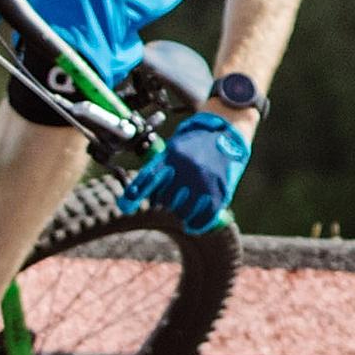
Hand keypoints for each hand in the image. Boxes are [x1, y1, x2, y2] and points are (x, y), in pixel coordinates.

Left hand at [118, 114, 246, 230]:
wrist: (228, 128)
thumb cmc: (197, 140)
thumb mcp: (175, 146)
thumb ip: (161, 167)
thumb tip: (148, 195)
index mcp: (171, 156)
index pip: (146, 180)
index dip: (133, 196)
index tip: (125, 206)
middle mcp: (185, 169)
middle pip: (165, 200)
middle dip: (166, 200)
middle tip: (173, 197)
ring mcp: (203, 181)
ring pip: (183, 211)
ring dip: (181, 212)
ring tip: (185, 209)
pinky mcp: (219, 191)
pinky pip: (204, 217)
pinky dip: (196, 224)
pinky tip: (192, 225)